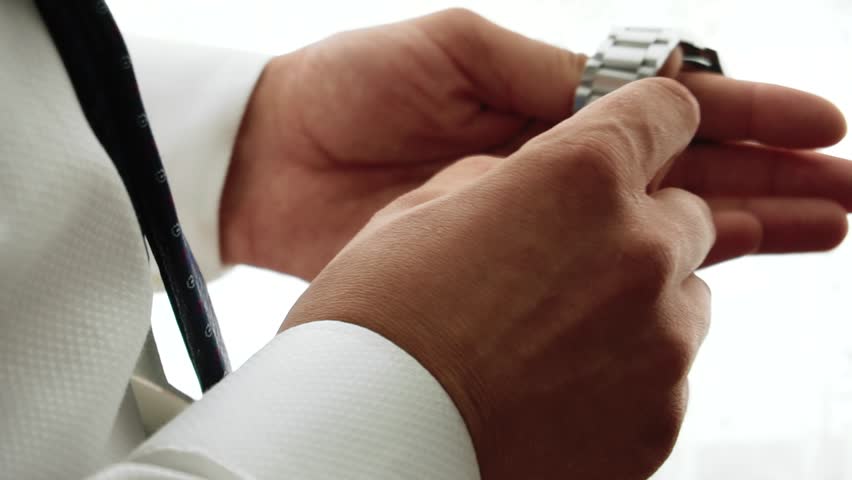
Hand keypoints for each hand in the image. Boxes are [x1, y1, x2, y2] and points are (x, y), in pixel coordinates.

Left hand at [220, 8, 848, 278]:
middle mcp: (554, 160)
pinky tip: (712, 277)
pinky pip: (593, 269)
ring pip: (656, 223)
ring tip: (816, 231)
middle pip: (684, 170)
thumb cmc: (348, 89)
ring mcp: (535, 216)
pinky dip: (653, 271)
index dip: (748, 114)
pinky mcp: (502, 263)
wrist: (271, 161)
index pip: (671, 108)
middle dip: (769, 179)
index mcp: (548, 99)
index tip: (822, 127)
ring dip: (740, 225)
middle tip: (845, 198)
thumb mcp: (456, 51)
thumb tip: (635, 90)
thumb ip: (546, 75)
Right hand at [284, 79, 714, 478]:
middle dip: (636, 227)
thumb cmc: (375, 329)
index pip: (664, 111)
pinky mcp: (660, 420)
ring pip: (683, 299)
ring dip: (636, 304)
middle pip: (683, 215)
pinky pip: (666, 376)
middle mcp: (638, 251)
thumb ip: (502, 180)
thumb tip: (534, 183)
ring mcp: (659, 343)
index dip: (644, 125)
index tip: (631, 146)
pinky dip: (625, 375)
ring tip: (554, 338)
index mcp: (579, 177)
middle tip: (566, 264)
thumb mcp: (420, 213)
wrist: (370, 446)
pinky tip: (553, 388)